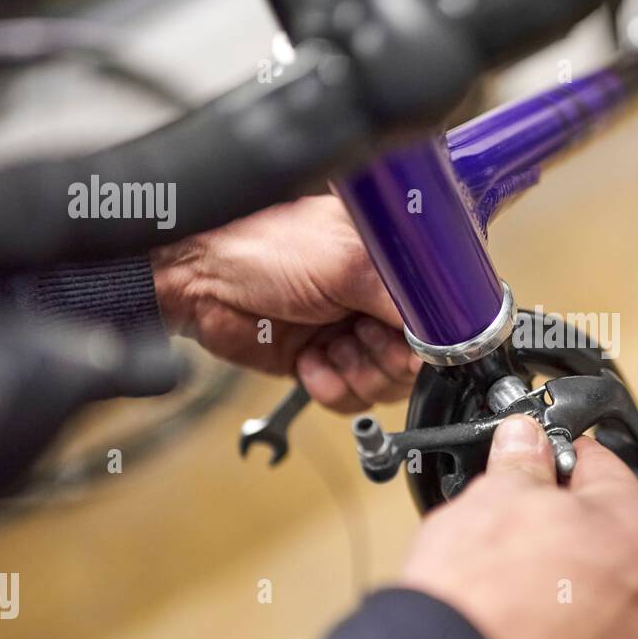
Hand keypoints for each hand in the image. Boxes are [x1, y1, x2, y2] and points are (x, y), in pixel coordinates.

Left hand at [150, 195, 421, 412]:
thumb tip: (439, 337)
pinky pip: (352, 395)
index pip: (439, 311)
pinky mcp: (327, 359)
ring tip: (327, 350)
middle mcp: (379, 296)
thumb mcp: (346, 263)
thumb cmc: (259, 243)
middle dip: (387, 360)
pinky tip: (309, 362)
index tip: (410, 346)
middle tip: (359, 342)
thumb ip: (402, 299)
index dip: (430, 339)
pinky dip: (331, 386)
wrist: (198, 276)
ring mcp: (353, 329)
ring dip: (356, 374)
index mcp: (394, 260)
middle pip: (418, 356)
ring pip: (386, 381)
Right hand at [400, 416, 637, 638]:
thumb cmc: (483, 593)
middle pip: (603, 534)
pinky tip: (508, 615)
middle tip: (510, 521)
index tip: (534, 466)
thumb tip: (525, 440)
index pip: (604, 469)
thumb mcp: (498, 492)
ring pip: (589, 589)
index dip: (559, 462)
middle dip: (560, 523)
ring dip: (555, 576)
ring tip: (503, 575)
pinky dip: (548, 624)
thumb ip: (523, 459)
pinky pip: (574, 636)